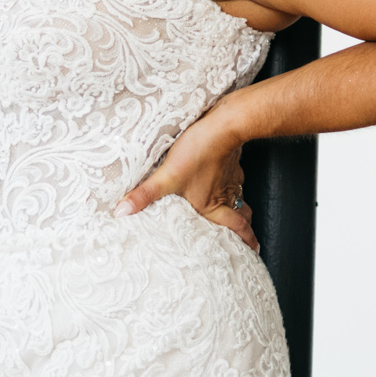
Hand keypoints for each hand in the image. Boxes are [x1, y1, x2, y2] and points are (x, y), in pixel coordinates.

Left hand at [114, 108, 258, 250]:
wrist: (222, 126)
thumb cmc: (197, 153)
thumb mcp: (166, 177)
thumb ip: (144, 195)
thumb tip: (121, 212)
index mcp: (212, 205)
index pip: (235, 227)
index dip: (246, 240)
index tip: (254, 250)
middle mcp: (225, 195)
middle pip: (242, 216)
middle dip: (245, 228)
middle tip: (249, 239)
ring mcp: (231, 178)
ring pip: (240, 198)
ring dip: (240, 207)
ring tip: (238, 214)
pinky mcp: (232, 162)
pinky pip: (236, 178)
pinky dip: (233, 184)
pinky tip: (225, 180)